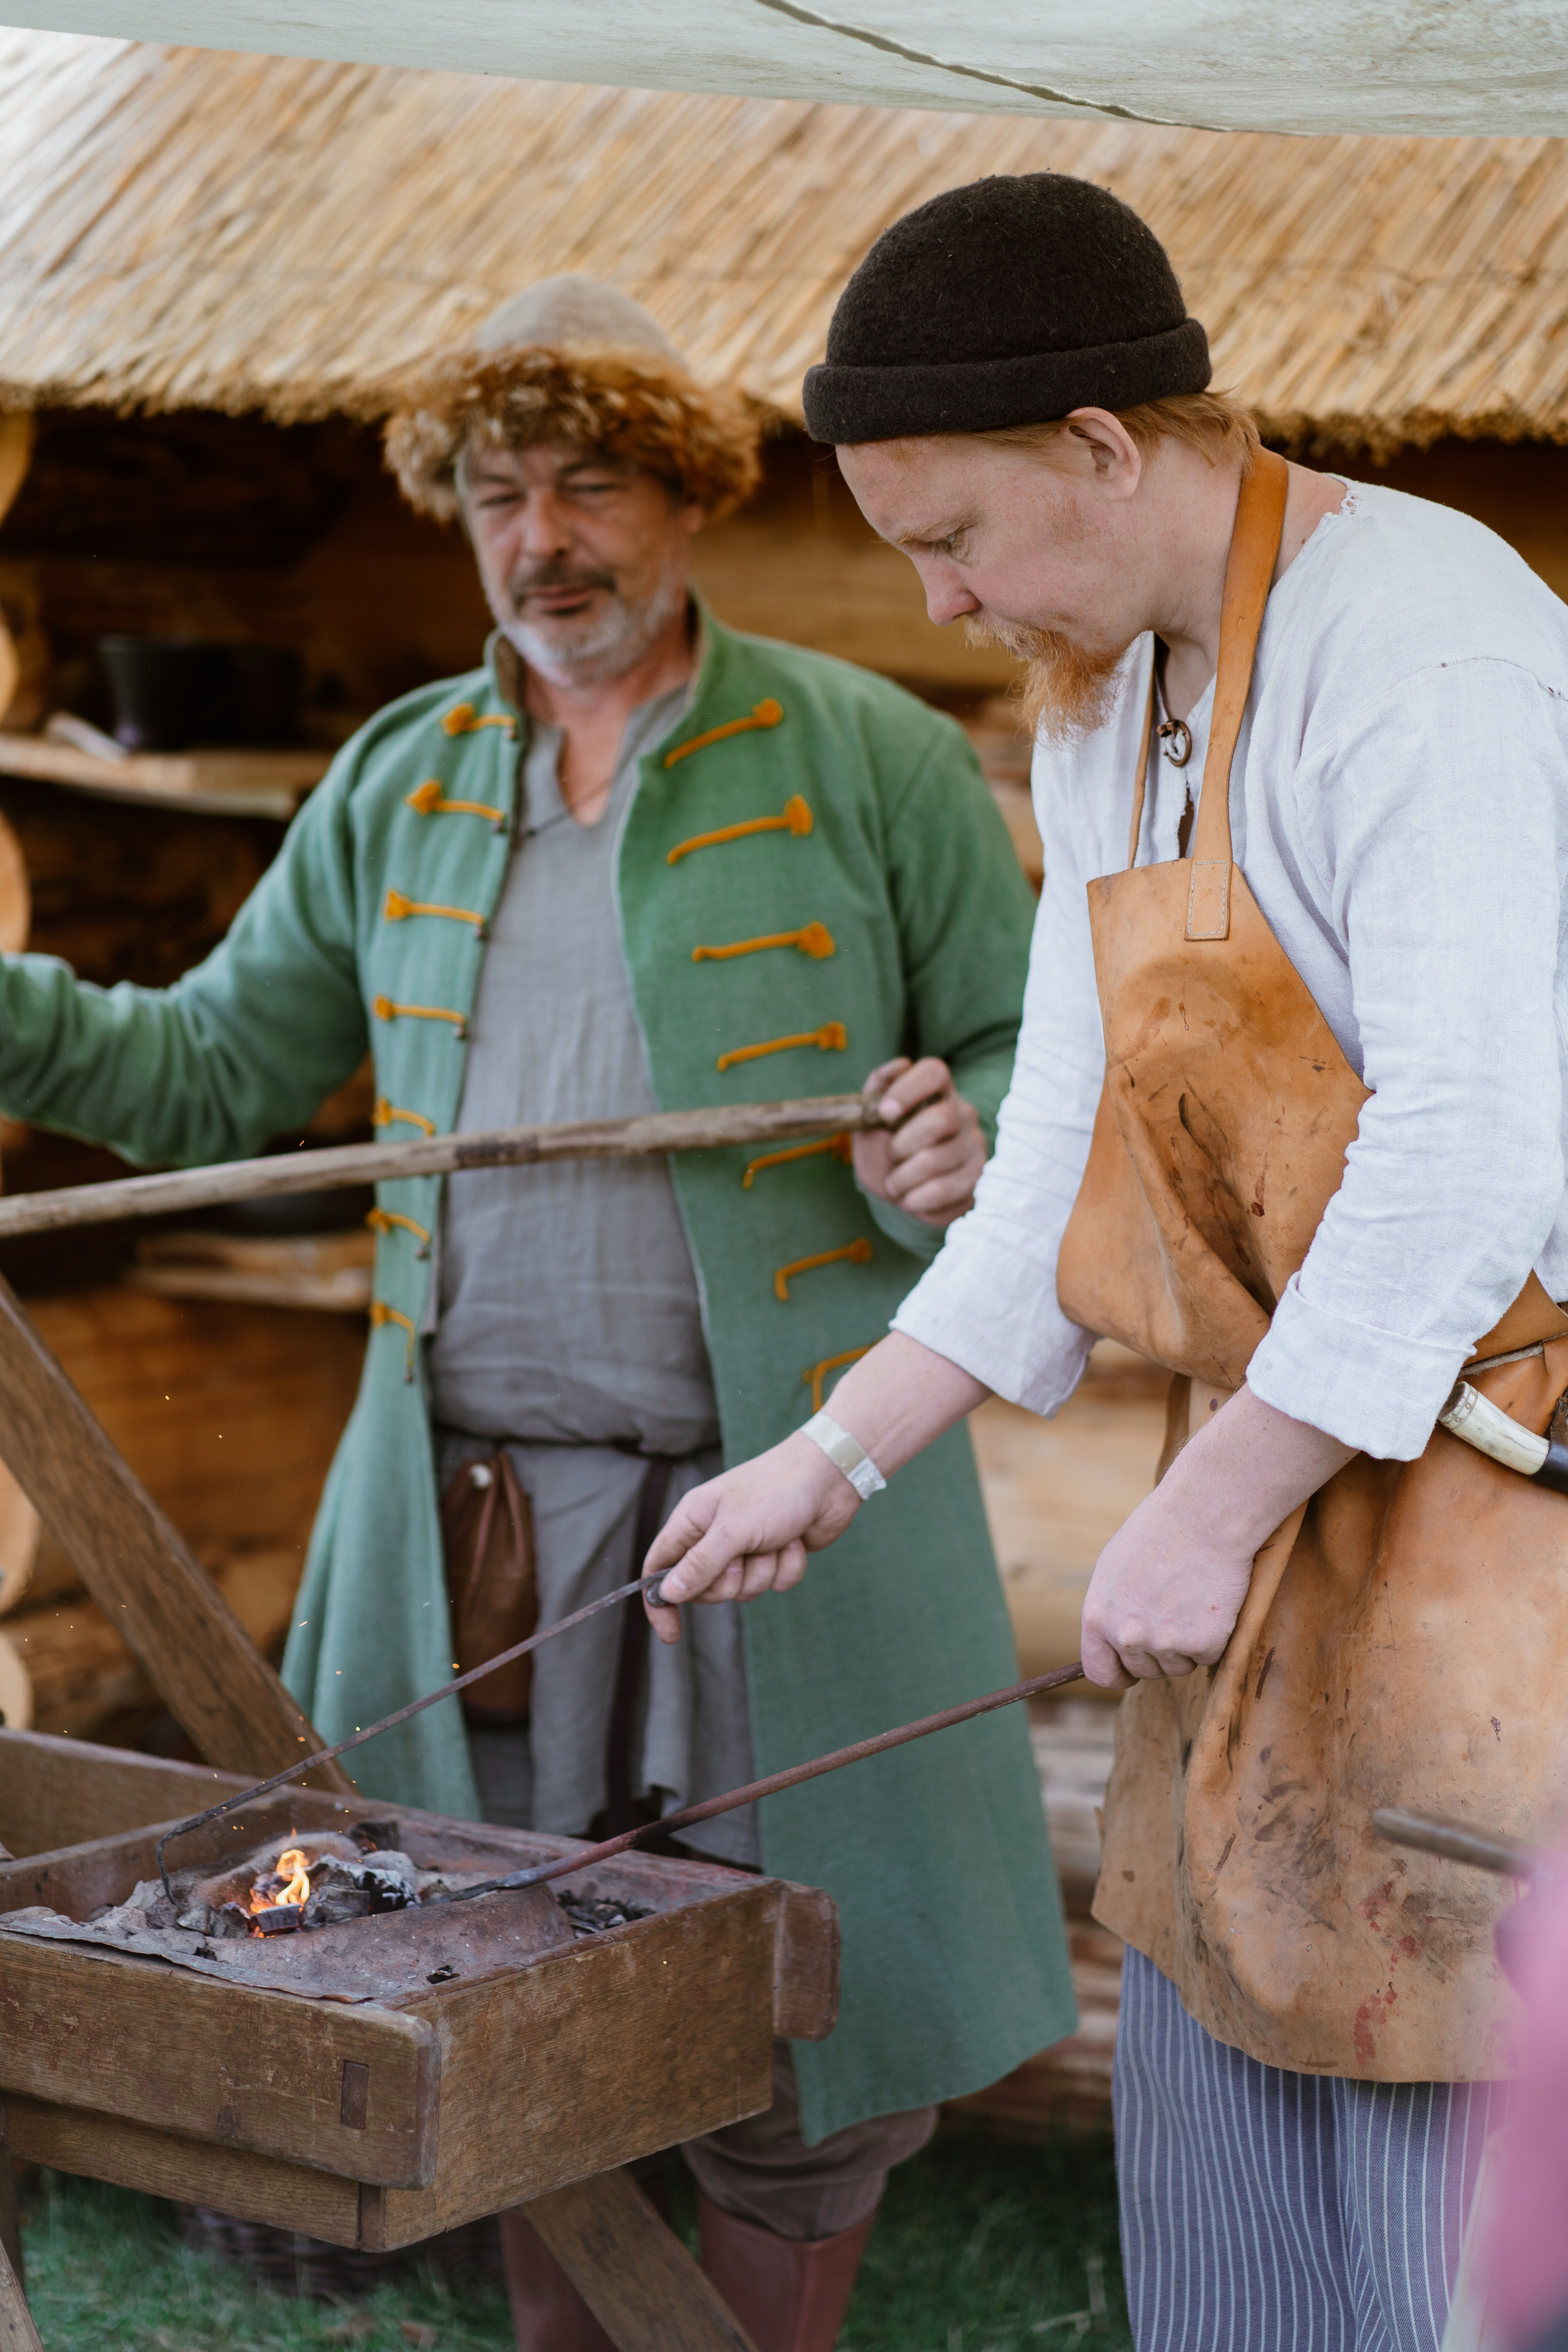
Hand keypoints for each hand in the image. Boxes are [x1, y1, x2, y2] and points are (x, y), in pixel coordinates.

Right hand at [642, 1431, 862, 1644]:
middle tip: (744, 1556)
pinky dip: (787, 1567)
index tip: (671, 1634)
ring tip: (776, 1541)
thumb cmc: (775, 1490)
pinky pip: (773, 1584)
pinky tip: (796, 1542)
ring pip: (743, 1589)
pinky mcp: (774, 1556)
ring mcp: (746, 1547)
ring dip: (764, 1571)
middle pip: (704, 1588)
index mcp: (693, 1521)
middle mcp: (715, 1536)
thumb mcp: (731, 1530)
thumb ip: (698, 1565)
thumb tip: (668, 1594)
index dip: (660, 1601)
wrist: (830, 1477)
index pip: (659, 1567)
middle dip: (730, 1581)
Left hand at [855, 1056, 985, 1226]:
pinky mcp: (976, 1177)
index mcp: (935, 1092)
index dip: (908, 1089)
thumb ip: (876, 1093)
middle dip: (903, 1144)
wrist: (898, 1194)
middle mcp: (961, 1113)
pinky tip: (910, 1197)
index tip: (885, 1113)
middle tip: (890, 1156)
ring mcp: (973, 1145)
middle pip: (941, 1119)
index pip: (934, 1072)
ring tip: (894, 1184)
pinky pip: (943, 1189)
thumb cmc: (884, 1152)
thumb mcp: (869, 1124)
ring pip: (937, 1159)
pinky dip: (916, 1198)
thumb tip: (899, 1065)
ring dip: (903, 1178)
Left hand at [1080, 1384, 1353, 1687]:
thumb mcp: (1114, 1569)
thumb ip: (1111, 1611)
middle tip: (1175, 1612)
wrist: (1203, 1515)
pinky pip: (1208, 1656)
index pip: (1101, 1673)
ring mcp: (1165, 1644)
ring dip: (1187, 1644)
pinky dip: (1214, 1636)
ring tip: (1192, 1599)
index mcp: (1098, 1618)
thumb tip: (1112, 1641)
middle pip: (1144, 1670)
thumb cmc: (1158, 1533)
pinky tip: (1211, 1600)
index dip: (1119, 1673)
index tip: (1132, 1669)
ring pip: (1178, 1666)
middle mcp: (1126, 1637)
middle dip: (1159, 1651)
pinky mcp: (1202, 1644)